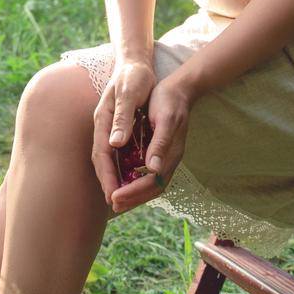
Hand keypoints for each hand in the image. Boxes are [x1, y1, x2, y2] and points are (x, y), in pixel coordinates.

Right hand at [90, 57, 154, 209]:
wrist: (134, 62)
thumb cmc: (133, 76)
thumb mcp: (129, 93)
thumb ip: (121, 118)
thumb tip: (114, 144)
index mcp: (104, 120)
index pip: (102, 155)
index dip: (107, 176)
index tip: (112, 196)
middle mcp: (104, 127)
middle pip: (103, 161)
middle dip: (109, 183)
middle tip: (116, 205)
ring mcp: (110, 129)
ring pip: (110, 159)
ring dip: (115, 179)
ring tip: (122, 198)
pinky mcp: (119, 128)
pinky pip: (118, 153)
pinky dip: (122, 168)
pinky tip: (130, 178)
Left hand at [109, 71, 195, 214]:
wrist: (181, 88)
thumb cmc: (170, 100)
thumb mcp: (165, 119)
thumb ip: (160, 145)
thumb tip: (153, 170)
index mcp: (171, 153)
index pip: (152, 182)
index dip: (133, 192)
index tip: (115, 196)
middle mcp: (170, 159)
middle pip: (152, 188)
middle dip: (133, 198)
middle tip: (112, 204)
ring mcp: (167, 157)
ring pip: (152, 184)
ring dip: (135, 194)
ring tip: (116, 200)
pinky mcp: (161, 152)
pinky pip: (151, 175)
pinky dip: (137, 183)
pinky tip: (125, 183)